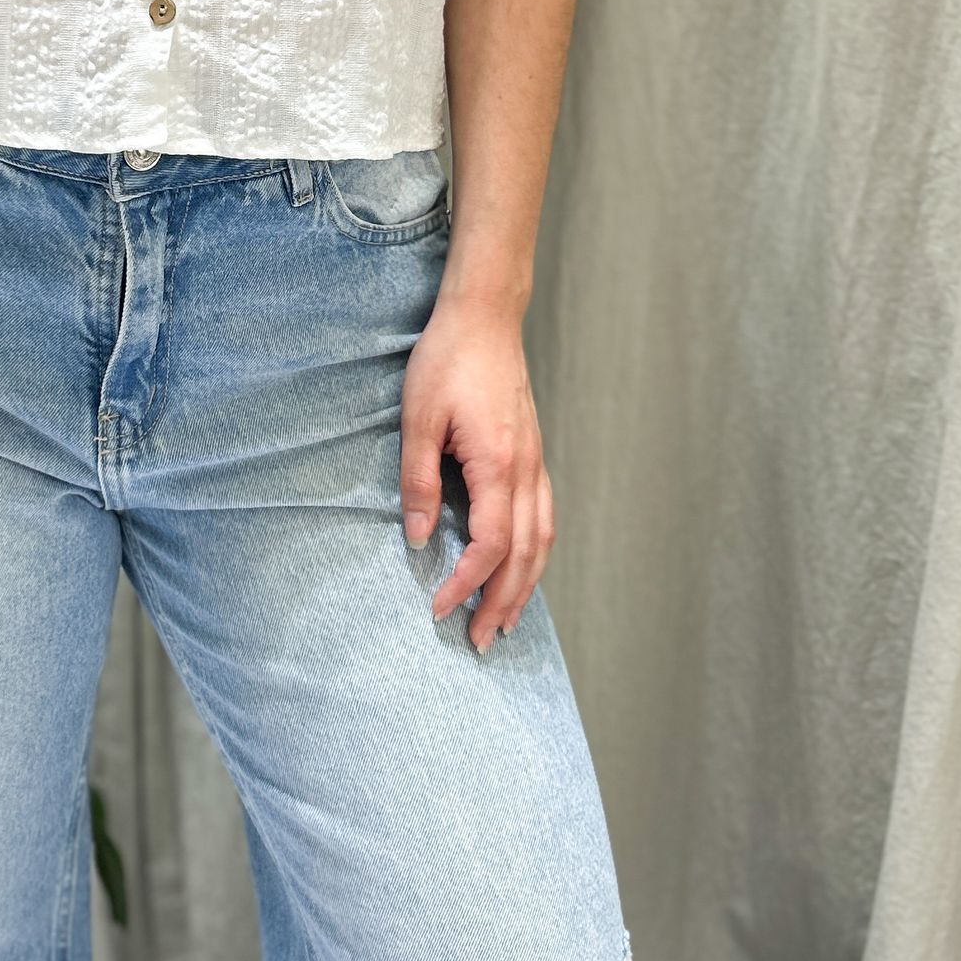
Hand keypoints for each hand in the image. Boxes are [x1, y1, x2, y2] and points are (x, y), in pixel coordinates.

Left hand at [399, 292, 554, 650]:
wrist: (485, 317)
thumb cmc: (447, 361)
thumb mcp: (417, 419)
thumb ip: (417, 481)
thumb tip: (415, 537)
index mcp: (498, 464)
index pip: (490, 544)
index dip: (467, 583)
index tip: (440, 609)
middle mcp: (526, 469)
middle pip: (525, 555)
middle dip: (504, 603)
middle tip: (481, 642)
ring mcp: (535, 462)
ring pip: (542, 540)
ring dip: (527, 586)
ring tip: (507, 622)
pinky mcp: (532, 455)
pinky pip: (544, 517)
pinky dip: (536, 554)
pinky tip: (522, 570)